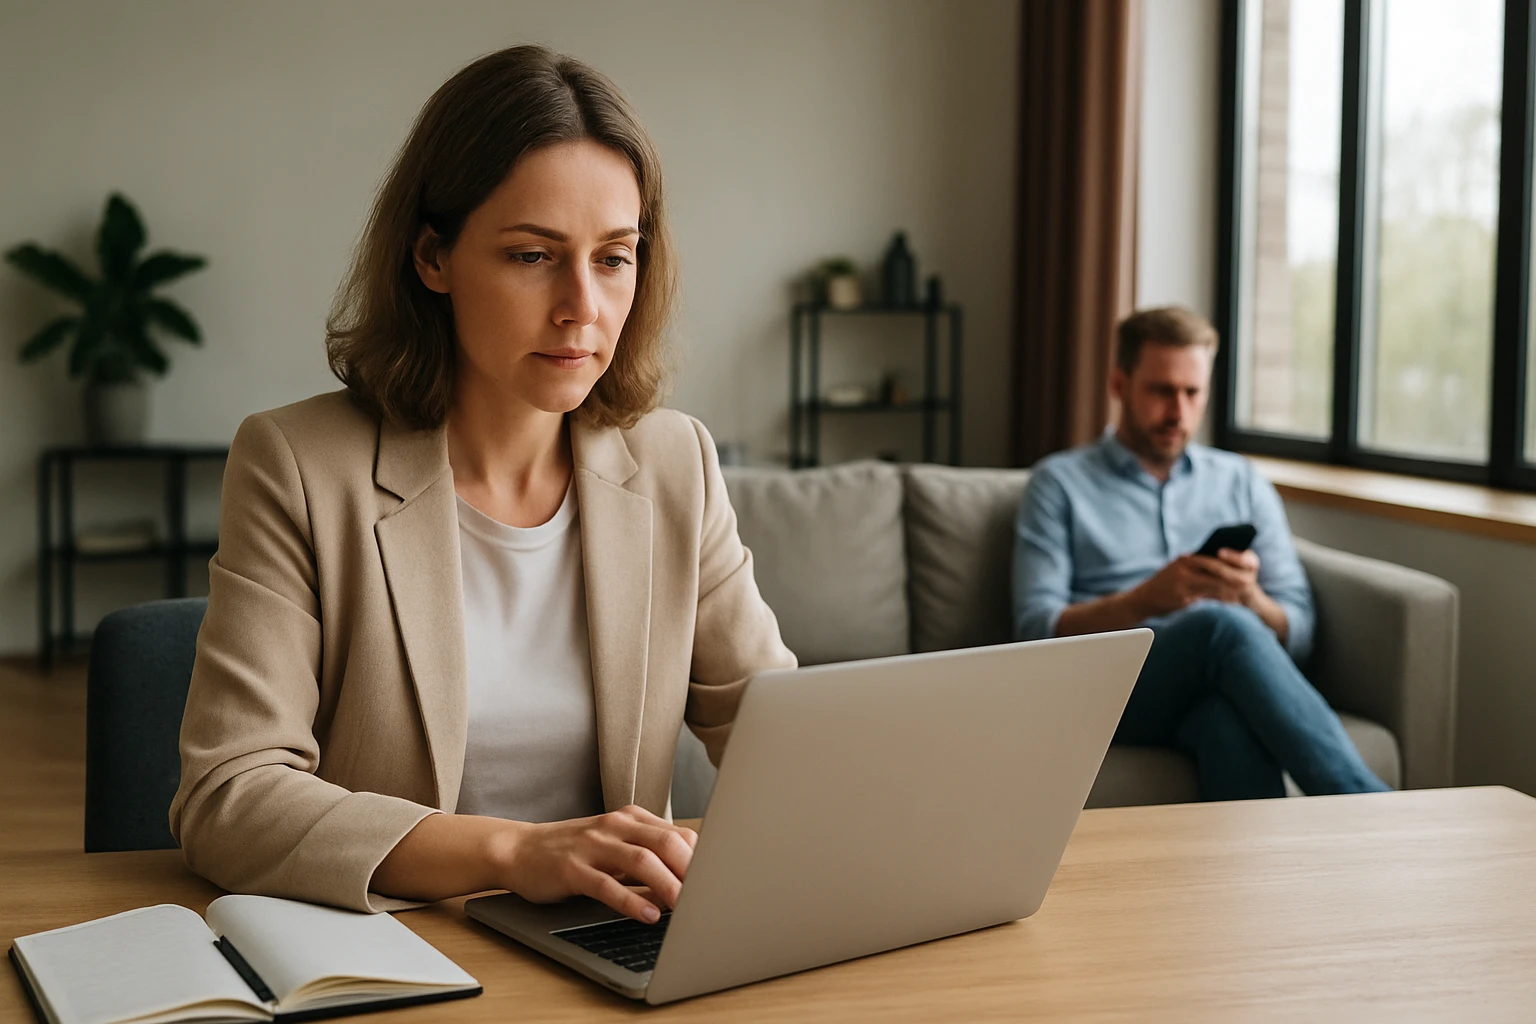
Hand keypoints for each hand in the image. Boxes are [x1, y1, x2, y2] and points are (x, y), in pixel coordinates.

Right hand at [492, 805, 697, 922]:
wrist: (518, 850)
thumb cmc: (573, 852)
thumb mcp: (615, 847)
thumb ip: (649, 858)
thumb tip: (689, 883)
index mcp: (631, 819)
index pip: (679, 835)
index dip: (702, 860)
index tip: (717, 883)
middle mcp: (615, 827)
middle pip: (666, 843)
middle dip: (692, 871)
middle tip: (709, 897)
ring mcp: (593, 846)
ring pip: (642, 861)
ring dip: (668, 885)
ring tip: (685, 908)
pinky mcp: (572, 868)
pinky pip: (607, 885)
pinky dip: (631, 902)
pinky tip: (648, 917)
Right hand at [1128, 548, 1260, 617]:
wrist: (1143, 599)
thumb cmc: (1165, 586)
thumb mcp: (1179, 571)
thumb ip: (1198, 570)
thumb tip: (1223, 571)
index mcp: (1186, 559)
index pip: (1213, 558)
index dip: (1230, 562)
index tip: (1244, 568)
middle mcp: (1184, 567)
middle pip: (1215, 569)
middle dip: (1233, 576)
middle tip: (1249, 582)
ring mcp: (1182, 582)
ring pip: (1212, 584)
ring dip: (1229, 589)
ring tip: (1243, 594)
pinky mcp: (1182, 597)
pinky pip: (1205, 598)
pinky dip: (1218, 600)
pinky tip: (1228, 604)